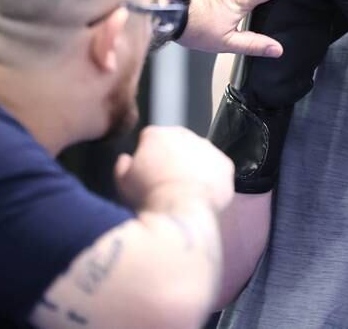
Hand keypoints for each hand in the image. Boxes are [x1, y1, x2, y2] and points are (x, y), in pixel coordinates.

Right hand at [114, 126, 234, 213]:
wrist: (179, 213)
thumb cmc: (148, 198)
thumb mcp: (122, 181)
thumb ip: (123, 164)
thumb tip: (127, 160)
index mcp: (158, 134)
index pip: (151, 139)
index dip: (149, 156)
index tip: (148, 172)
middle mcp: (185, 135)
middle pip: (177, 144)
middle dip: (173, 159)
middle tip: (167, 183)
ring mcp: (208, 149)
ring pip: (199, 156)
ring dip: (194, 168)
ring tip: (185, 191)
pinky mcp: (225, 165)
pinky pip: (217, 170)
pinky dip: (212, 180)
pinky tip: (202, 195)